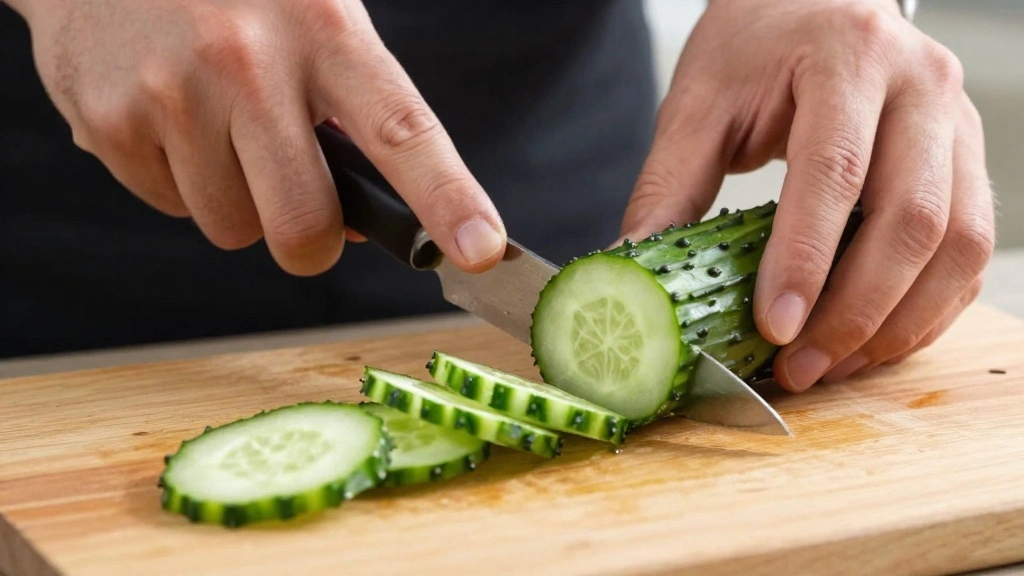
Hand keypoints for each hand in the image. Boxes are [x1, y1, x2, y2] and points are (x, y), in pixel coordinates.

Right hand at [7, 0, 505, 275]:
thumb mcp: (314, 18)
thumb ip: (350, 111)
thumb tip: (362, 222)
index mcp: (324, 30)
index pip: (401, 132)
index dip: (448, 199)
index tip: (481, 252)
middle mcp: (247, 62)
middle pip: (303, 225)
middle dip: (311, 240)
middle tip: (304, 207)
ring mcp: (172, 94)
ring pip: (233, 228)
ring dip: (239, 202)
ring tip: (220, 127)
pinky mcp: (110, 122)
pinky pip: (170, 208)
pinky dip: (181, 182)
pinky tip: (172, 118)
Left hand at [618, 0, 994, 391]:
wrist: (812, 1)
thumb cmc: (755, 46)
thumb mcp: (700, 103)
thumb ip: (668, 185)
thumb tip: (632, 268)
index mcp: (846, 56)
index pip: (834, 171)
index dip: (807, 260)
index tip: (774, 328)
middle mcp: (920, 85)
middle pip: (912, 218)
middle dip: (855, 311)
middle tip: (797, 365)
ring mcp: (958, 123)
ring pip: (959, 244)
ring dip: (898, 322)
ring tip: (831, 364)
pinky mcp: (968, 159)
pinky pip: (971, 250)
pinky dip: (928, 308)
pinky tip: (874, 339)